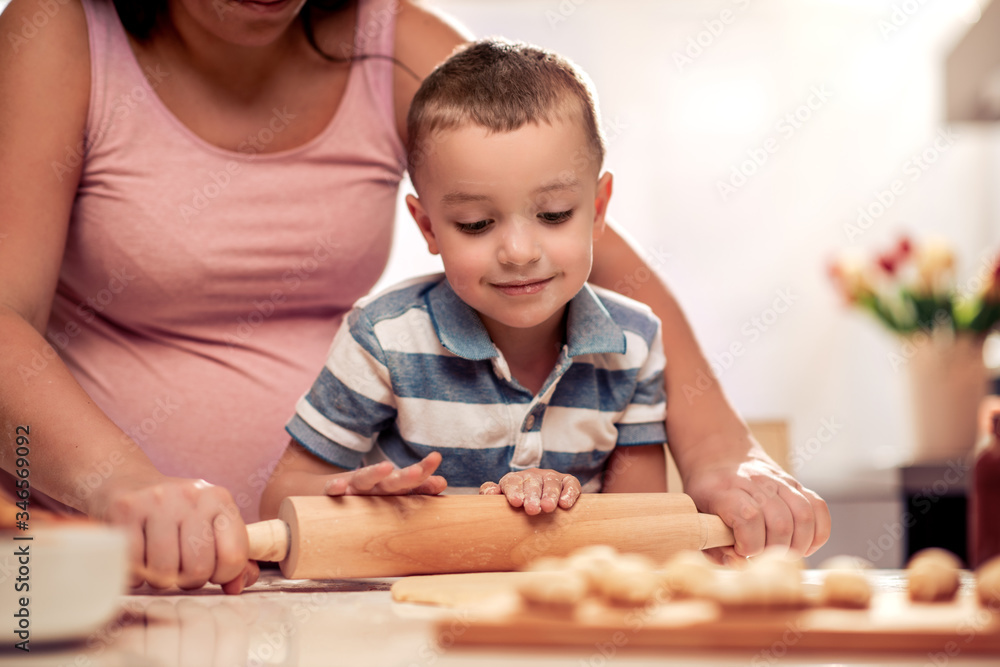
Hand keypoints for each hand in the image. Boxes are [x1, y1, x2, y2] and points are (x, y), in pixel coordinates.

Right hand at [92, 476, 257, 594]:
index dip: (223, 575)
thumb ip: (232, 557)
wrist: (129, 480)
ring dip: (160, 578)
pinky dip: (135, 573)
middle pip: (198, 568)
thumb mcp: (210, 524)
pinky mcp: (126, 510)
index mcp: (219, 499)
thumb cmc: (176, 511)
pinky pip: (133, 564)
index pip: (233, 555)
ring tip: (159, 563)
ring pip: (164, 570)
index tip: (212, 571)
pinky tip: (138, 558)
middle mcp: (191, 496)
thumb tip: (236, 587)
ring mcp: (157, 501)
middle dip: (189, 580)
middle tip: (181, 570)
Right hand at [323, 452, 446, 495]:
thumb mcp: (393, 492)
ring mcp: (354, 487)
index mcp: (392, 487)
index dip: (425, 475)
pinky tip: (340, 486)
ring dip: (375, 473)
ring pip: (364, 479)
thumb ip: (418, 489)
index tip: (439, 471)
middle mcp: (375, 485)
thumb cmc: (369, 495)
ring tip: (386, 467)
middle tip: (419, 471)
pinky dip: (336, 488)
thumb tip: (443, 482)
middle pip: (393, 481)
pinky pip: (333, 491)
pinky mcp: (333, 493)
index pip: (412, 481)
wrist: (331, 490)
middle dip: (407, 476)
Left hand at [479, 469, 580, 514]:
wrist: (542, 504)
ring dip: (550, 495)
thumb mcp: (501, 500)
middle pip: (532, 482)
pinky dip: (569, 493)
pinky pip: (571, 484)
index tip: (516, 502)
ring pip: (551, 482)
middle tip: (532, 509)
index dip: (514, 491)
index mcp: (515, 479)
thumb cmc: (517, 505)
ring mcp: (551, 478)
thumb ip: (491, 493)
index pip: (512, 481)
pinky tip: (565, 504)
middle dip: (532, 495)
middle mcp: (533, 476)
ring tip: (548, 508)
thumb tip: (490, 492)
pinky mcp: (568, 482)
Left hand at [683, 456, 830, 564]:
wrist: (718, 454)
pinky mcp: (795, 483)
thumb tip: (739, 563)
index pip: (748, 516)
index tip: (741, 551)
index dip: (749, 543)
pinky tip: (803, 545)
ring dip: (798, 545)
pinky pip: (818, 507)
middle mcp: (754, 481)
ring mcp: (778, 480)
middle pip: (780, 521)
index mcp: (723, 489)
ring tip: (783, 554)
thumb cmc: (706, 494)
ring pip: (803, 515)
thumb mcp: (696, 518)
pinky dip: (817, 533)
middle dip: (775, 551)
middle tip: (763, 557)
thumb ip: (713, 547)